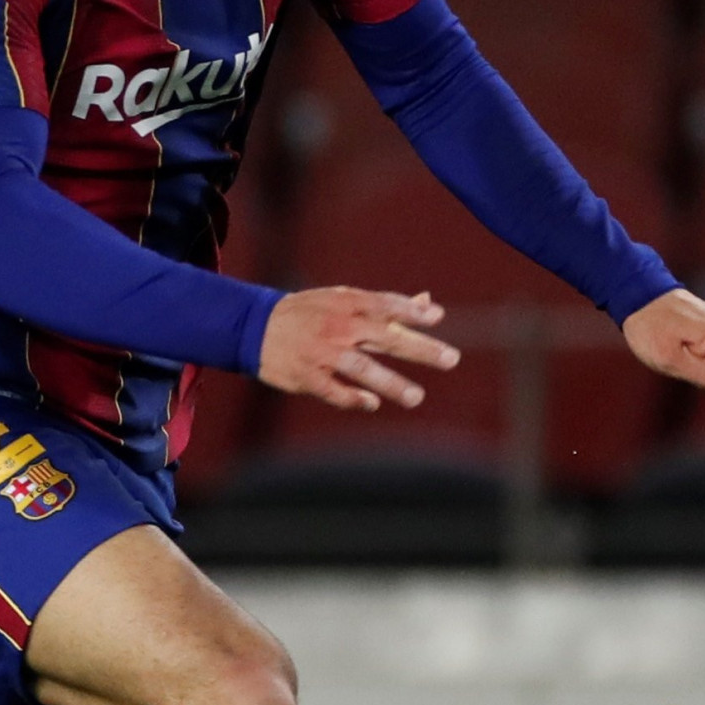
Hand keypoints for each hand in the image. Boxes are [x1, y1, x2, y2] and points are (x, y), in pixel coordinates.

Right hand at [255, 286, 458, 413]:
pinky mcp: (306, 376)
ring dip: (391, 383)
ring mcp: (322, 353)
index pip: (385, 305)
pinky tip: (373, 404)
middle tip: (451, 359)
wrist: (253, 327)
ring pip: (361, 369)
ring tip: (416, 397)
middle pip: (384, 337)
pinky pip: (333, 391)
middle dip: (419, 348)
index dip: (411, 311)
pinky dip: (353, 398)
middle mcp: (337, 327)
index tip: (436, 318)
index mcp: (346, 304)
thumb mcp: (342, 300)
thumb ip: (386, 305)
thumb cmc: (308, 313)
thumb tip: (429, 302)